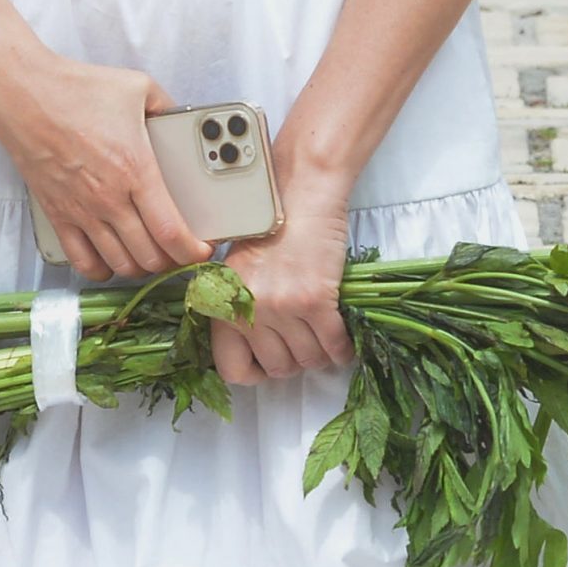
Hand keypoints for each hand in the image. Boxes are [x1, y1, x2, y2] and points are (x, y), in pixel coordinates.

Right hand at [0, 45, 211, 282]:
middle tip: (180, 250)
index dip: (192, 251)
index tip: (202, 250)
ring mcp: (81, 210)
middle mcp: (109, 197)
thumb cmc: (75, 89)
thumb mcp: (137, 88)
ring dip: (141, 266)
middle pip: (149, 255)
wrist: (24, 95)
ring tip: (152, 254)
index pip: (170, 231)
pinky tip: (112, 260)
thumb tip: (182, 121)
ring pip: (120, 263)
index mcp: (135, 169)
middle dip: (172, 259)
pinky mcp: (58, 215)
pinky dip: (102, 269)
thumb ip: (168, 107)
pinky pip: (82, 261)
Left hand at [212, 153, 353, 384]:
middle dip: (293, 362)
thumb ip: (237, 304)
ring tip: (323, 339)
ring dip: (319, 355)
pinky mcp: (316, 301)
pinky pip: (334, 345)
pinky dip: (342, 349)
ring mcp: (282, 307)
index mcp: (224, 303)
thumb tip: (251, 343)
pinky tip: (343, 342)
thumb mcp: (236, 266)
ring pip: (308, 359)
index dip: (253, 373)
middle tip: (302, 345)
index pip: (231, 368)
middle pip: (277, 367)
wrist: (302, 193)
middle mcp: (249, 310)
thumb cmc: (271, 223)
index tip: (266, 364)